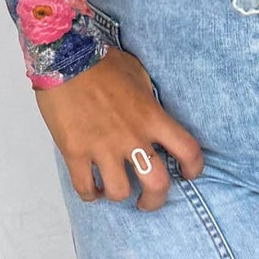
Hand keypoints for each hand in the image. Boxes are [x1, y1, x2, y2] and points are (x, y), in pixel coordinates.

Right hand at [36, 48, 204, 209]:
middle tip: (148, 200)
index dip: (194, 168)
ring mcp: (103, 147)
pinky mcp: (75, 152)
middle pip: (157, 184)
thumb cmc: (102, 62)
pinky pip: (84, 187)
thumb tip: (154, 113)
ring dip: (118, 194)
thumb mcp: (138, 75)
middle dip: (155, 200)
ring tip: (113, 188)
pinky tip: (91, 188)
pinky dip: (90, 194)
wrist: (65, 57)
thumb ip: (150, 100)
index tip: (188, 174)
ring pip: (119, 191)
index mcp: (152, 117)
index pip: (187, 150)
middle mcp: (132, 137)